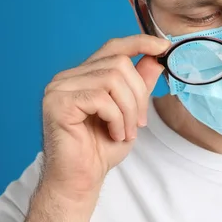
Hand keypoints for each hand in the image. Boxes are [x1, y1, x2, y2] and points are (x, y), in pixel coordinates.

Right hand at [41, 35, 169, 200]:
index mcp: (84, 75)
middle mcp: (68, 76)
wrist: (82, 179)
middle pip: (120, 64)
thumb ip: (140, 84)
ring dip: (129, 110)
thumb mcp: (131, 111)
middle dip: (138, 95)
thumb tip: (156, 58)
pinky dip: (116, 118)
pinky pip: (101, 99)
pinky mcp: (57, 102)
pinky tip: (114, 134)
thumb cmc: (102, 147)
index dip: (141, 43)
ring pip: (113, 79)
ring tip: (126, 132)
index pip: (114, 47)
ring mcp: (59, 88)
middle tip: (139, 123)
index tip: (165, 47)